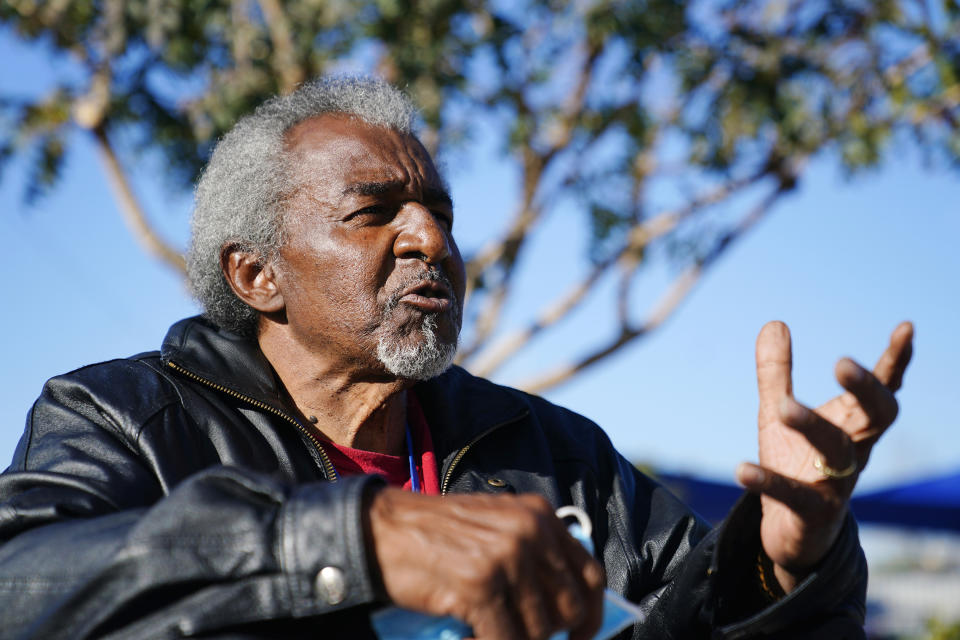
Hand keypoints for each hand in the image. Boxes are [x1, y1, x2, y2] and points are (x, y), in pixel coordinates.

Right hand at [365, 489, 604, 639]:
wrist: (381, 530)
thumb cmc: (436, 535)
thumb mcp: (496, 528)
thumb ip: (533, 554)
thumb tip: (564, 608)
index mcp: (538, 515)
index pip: (590, 574)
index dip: (590, 614)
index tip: (580, 635)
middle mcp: (529, 531)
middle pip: (568, 608)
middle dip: (547, 634)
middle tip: (519, 635)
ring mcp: (506, 556)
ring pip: (537, 630)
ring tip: (485, 630)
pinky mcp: (480, 584)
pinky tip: (469, 638)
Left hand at [736, 321, 912, 591]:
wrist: (793, 532)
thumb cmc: (795, 464)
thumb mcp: (778, 413)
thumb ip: (777, 372)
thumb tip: (775, 322)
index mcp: (853, 425)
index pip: (883, 390)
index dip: (896, 361)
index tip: (906, 328)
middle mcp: (854, 452)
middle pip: (877, 417)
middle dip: (867, 389)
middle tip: (843, 361)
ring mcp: (837, 483)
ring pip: (836, 452)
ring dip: (813, 425)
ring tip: (783, 406)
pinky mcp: (811, 513)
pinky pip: (792, 497)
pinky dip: (768, 481)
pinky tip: (741, 468)